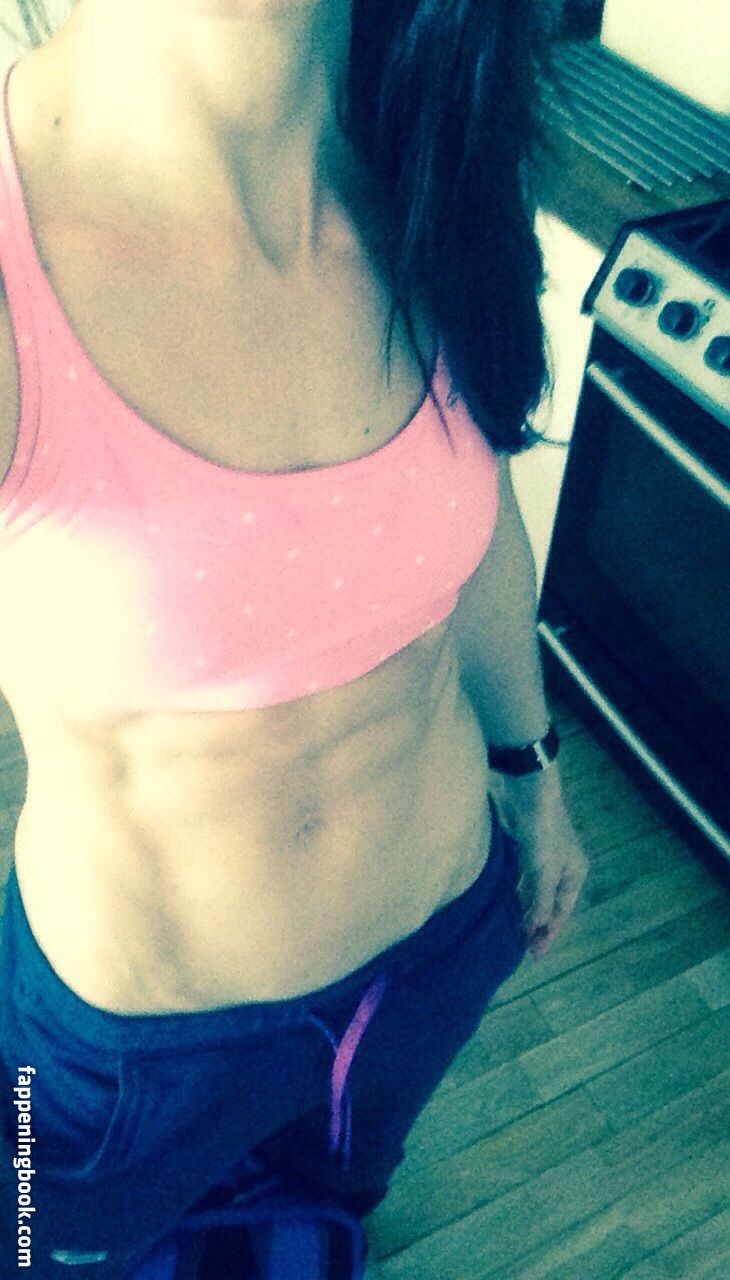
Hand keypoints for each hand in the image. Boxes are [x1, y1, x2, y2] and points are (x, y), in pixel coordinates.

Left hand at [493, 767, 588, 958]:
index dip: (548, 933)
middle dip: (536, 923)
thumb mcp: (542, 869)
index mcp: (573, 873)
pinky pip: (522, 877)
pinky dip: (515, 891)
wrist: (529, 788)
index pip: (561, 912)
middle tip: (520, 946)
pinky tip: (503, 900)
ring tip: (510, 928)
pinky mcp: (526, 846)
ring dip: (525, 908)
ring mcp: (544, 856)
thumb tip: (536, 930)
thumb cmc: (541, 831)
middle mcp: (562, 867)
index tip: (534, 954)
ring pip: (534, 890)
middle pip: (549, 903)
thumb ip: (540, 900)